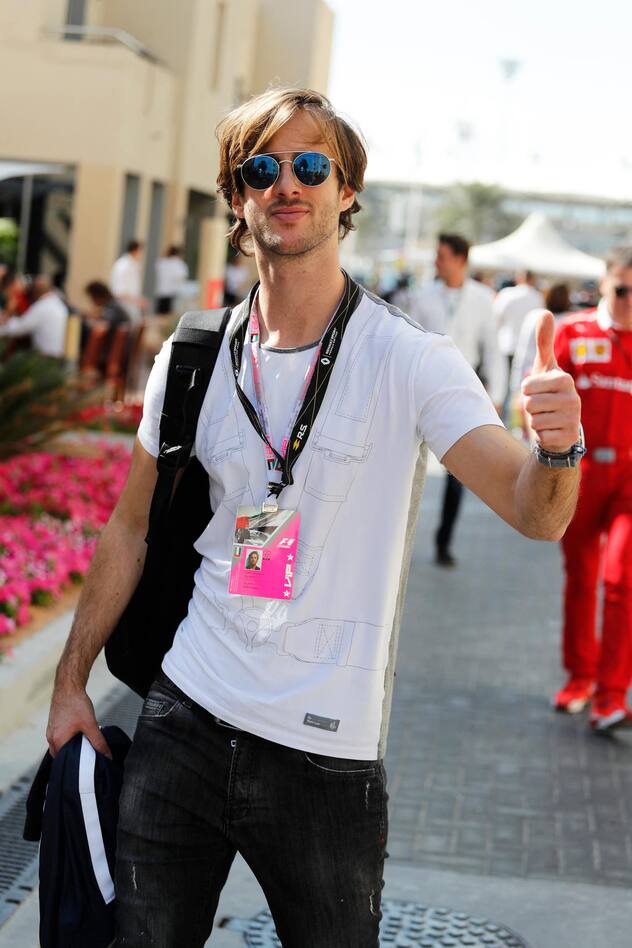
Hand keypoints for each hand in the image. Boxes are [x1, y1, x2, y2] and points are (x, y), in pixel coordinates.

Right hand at [46, 683, 111, 758]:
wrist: (68, 686)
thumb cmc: (76, 704)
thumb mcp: (90, 724)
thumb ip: (98, 742)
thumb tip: (106, 756)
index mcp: (57, 741)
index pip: (64, 762)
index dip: (77, 764)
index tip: (88, 764)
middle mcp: (51, 738)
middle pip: (61, 755)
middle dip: (74, 756)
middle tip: (87, 754)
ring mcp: (51, 731)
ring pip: (61, 746)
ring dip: (71, 747)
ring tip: (84, 743)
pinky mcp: (53, 725)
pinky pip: (60, 738)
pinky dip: (68, 739)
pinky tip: (78, 734)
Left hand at [521, 311, 580, 453]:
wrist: (560, 425)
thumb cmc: (548, 392)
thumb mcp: (544, 367)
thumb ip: (543, 342)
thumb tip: (545, 312)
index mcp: (565, 379)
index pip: (527, 386)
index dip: (527, 390)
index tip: (538, 390)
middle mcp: (573, 399)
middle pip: (529, 404)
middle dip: (530, 408)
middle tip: (542, 407)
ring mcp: (573, 419)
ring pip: (534, 421)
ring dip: (535, 421)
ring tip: (547, 417)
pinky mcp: (568, 437)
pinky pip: (540, 436)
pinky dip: (541, 435)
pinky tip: (551, 430)